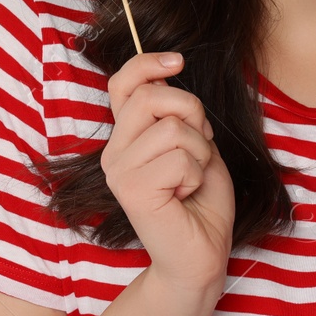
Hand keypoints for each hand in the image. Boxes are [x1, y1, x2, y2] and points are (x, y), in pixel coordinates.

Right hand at [100, 51, 234, 295]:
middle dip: (192, 113)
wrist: (201, 255)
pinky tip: (185, 196)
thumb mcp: (195, 144)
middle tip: (199, 147)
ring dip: (199, 151)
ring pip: (172, 127)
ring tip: (191, 179)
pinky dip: (196, 175)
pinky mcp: (131, 190)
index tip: (177, 61)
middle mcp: (114, 151)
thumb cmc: (201, 201)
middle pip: (151, 96)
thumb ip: (178, 113)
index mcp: (126, 137)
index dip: (147, 63)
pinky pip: (180, 158)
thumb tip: (170, 70)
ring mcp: (119, 170)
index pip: (123, 83)